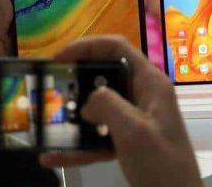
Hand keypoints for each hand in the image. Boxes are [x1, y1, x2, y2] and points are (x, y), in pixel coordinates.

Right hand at [39, 36, 202, 186]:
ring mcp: (137, 118)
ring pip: (99, 108)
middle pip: (105, 75)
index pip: (117, 48)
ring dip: (74, 116)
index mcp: (150, 83)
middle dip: (77, 82)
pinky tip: (54, 157)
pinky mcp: (130, 141)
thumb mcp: (134, 131)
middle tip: (51, 90)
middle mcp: (144, 95)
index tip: (58, 59)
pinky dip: (79, 145)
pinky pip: (100, 136)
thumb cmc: (162, 164)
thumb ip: (108, 106)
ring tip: (49, 123)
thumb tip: (87, 102)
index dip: (87, 46)